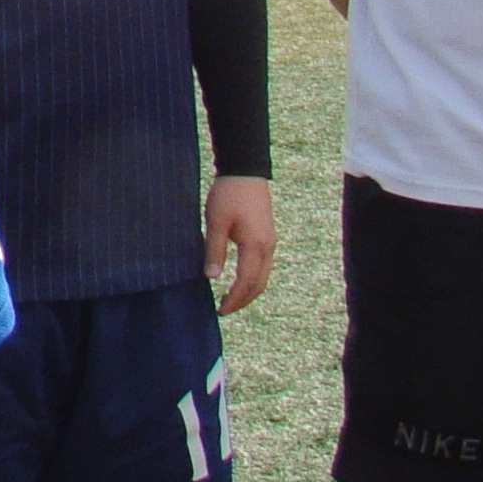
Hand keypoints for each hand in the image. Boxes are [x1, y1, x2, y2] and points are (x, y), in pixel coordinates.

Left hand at [205, 175, 275, 312]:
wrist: (245, 171)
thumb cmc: (228, 194)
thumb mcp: (216, 222)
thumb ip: (214, 250)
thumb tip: (212, 278)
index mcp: (255, 246)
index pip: (246, 283)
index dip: (234, 299)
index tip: (220, 310)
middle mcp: (268, 247)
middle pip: (258, 284)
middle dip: (242, 300)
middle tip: (224, 310)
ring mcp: (270, 242)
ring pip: (263, 276)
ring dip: (248, 291)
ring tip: (230, 298)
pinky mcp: (267, 236)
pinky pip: (263, 265)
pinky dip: (252, 278)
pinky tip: (239, 279)